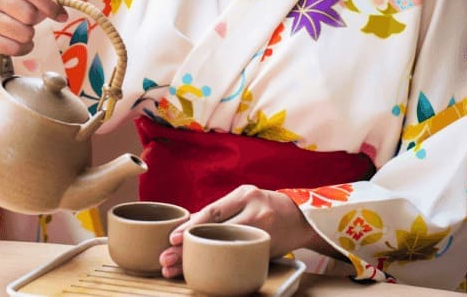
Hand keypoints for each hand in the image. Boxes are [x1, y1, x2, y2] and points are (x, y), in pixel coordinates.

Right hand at [0, 0, 88, 79]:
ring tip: (22, 29)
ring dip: (30, 35)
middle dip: (37, 20)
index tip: (61, 15)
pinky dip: (22, 48)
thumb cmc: (10, 1)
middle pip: (28, 12)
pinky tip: (16, 40)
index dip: (50, 5)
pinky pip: (14, 47)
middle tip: (31, 19)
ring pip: (22, 32)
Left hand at [158, 185, 326, 278]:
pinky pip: (236, 258)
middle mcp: (254, 213)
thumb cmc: (266, 205)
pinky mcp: (264, 250)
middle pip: (214, 234)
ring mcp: (260, 233)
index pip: (213, 212)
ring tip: (175, 269)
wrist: (301, 217)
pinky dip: (216, 265)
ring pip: (222, 250)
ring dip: (196, 260)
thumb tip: (187, 222)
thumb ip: (221, 210)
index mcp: (245, 195)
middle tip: (165, 259)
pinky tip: (200, 271)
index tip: (172, 237)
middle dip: (186, 248)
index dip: (191, 225)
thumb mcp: (245, 198)